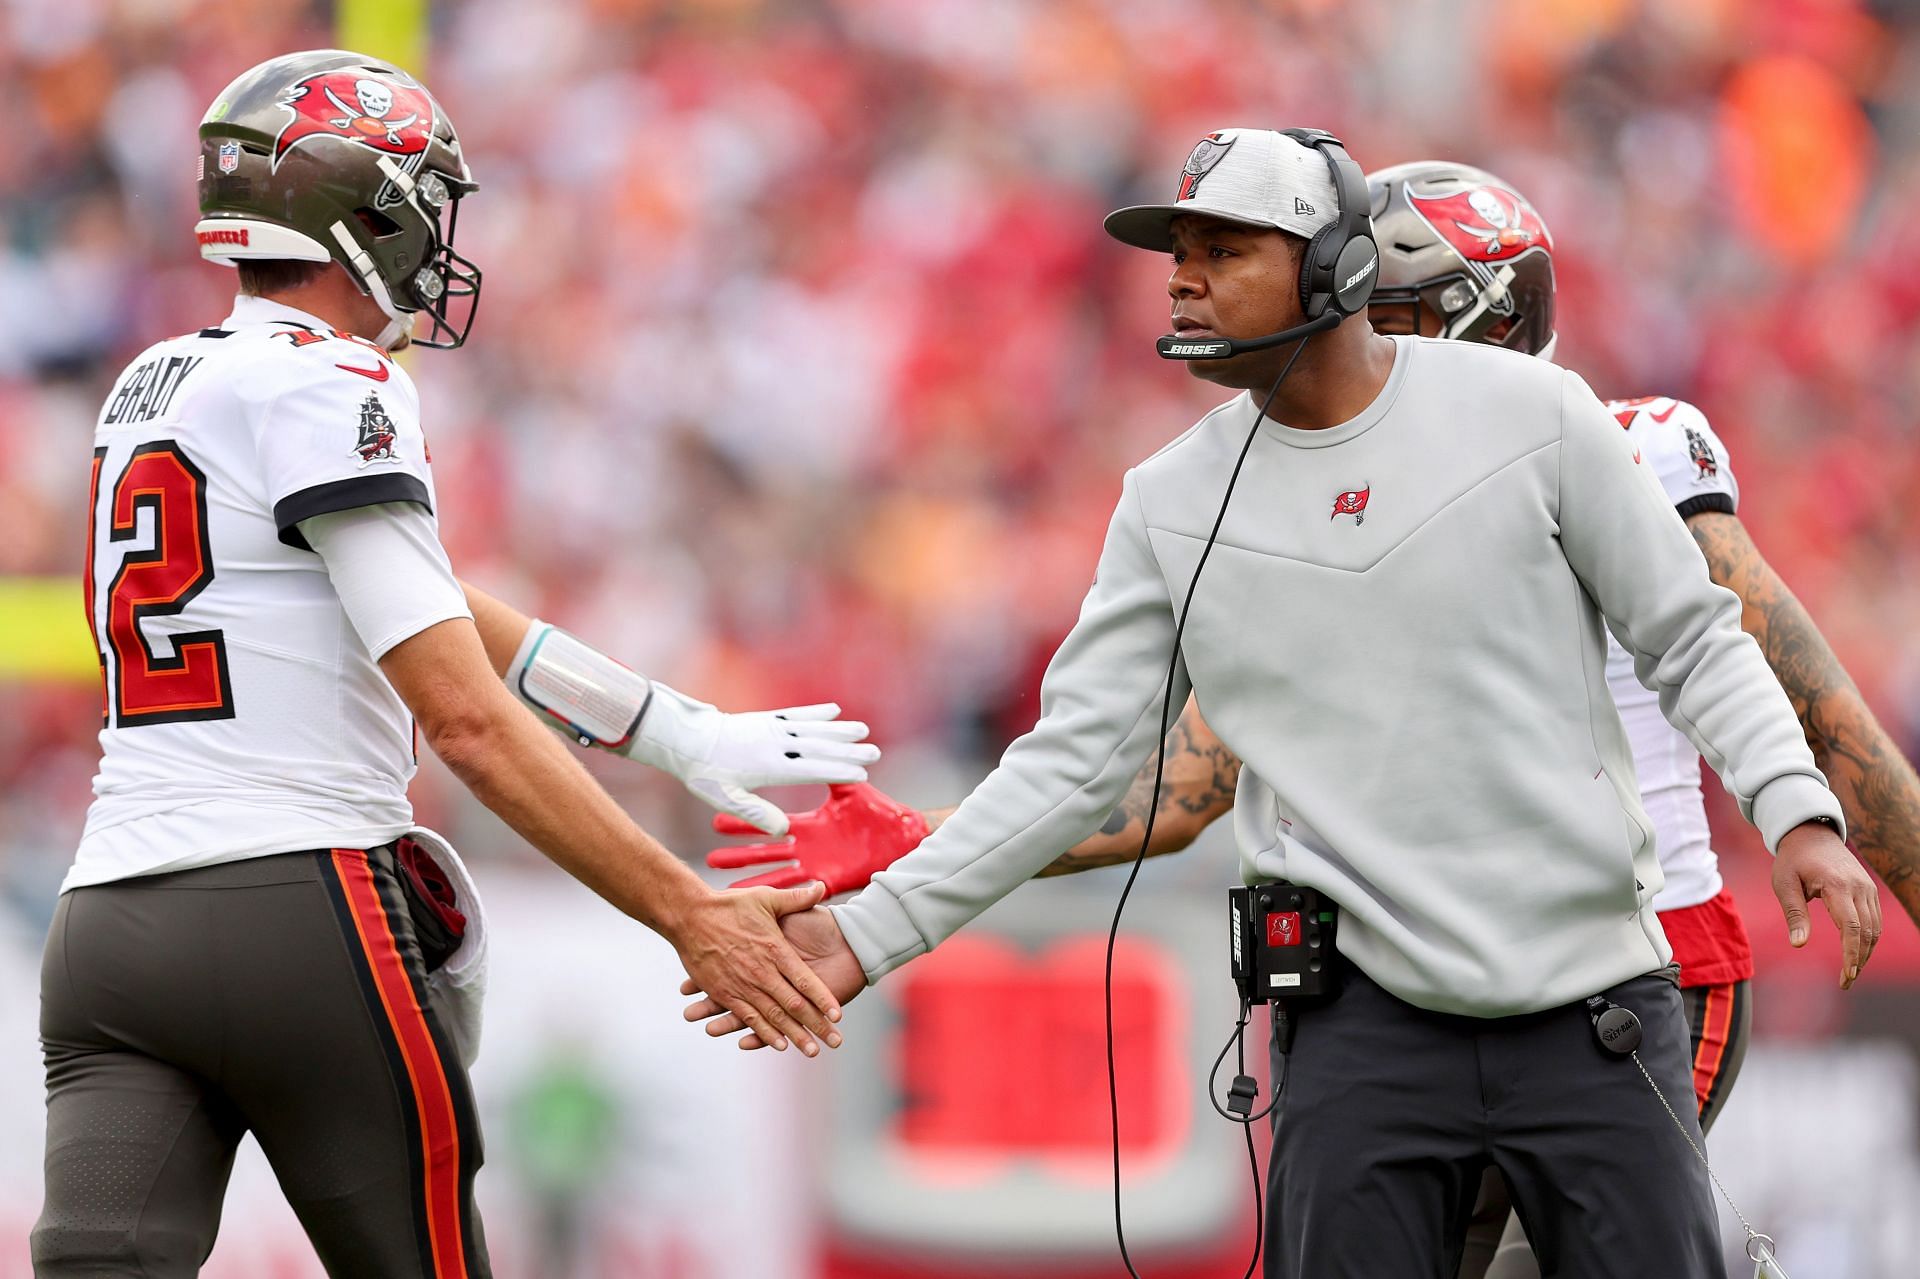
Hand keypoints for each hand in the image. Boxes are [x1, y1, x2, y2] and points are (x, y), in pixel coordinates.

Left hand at [626, 691, 880, 835]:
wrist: (687, 738)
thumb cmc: (706, 773)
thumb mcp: (727, 799)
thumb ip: (755, 814)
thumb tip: (780, 832)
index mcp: (771, 766)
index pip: (813, 769)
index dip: (839, 770)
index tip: (863, 772)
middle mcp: (776, 744)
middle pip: (820, 747)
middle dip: (849, 749)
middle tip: (874, 750)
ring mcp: (773, 728)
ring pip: (813, 728)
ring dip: (839, 729)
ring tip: (863, 729)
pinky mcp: (766, 718)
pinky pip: (797, 714)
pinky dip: (817, 712)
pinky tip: (833, 709)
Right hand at [665, 881, 846, 1055]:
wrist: (689, 915)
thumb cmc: (729, 905)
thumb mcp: (766, 897)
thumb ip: (796, 898)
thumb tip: (822, 887)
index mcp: (775, 950)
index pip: (804, 980)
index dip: (822, 999)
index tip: (837, 1015)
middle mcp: (761, 972)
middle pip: (794, 1005)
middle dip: (816, 1025)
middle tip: (834, 1042)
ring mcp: (742, 985)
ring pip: (774, 1017)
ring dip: (794, 1035)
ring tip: (812, 1051)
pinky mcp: (725, 993)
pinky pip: (748, 1017)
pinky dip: (764, 1033)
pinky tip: (779, 1045)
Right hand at [706, 782, 928, 895]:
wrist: (902, 840)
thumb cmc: (880, 814)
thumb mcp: (851, 793)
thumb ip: (832, 776)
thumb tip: (819, 746)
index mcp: (809, 825)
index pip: (770, 822)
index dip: (746, 823)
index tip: (717, 822)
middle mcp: (807, 847)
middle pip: (765, 851)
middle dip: (738, 854)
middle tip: (710, 857)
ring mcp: (815, 865)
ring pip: (775, 873)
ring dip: (751, 877)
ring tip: (725, 882)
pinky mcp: (828, 882)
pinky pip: (799, 892)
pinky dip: (778, 895)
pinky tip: (759, 901)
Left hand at [1774, 819, 1882, 987]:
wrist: (1811, 835)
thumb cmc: (1792, 861)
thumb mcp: (1784, 884)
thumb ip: (1794, 914)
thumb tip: (1798, 944)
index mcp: (1838, 886)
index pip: (1851, 927)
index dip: (1851, 954)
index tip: (1846, 975)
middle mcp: (1859, 888)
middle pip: (1867, 932)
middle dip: (1859, 960)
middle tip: (1845, 981)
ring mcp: (1868, 888)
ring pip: (1874, 928)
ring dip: (1866, 952)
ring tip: (1850, 972)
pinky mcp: (1869, 890)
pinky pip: (1874, 920)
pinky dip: (1868, 939)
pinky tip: (1856, 952)